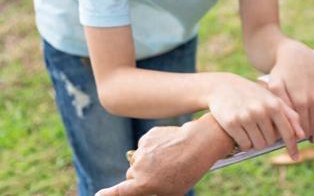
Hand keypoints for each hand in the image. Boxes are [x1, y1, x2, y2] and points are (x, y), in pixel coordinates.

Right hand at [96, 115, 232, 195]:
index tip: (99, 195)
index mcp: (143, 183)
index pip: (118, 192)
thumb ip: (152, 193)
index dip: (107, 195)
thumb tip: (141, 188)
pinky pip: (146, 146)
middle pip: (131, 175)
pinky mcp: (148, 136)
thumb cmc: (189, 170)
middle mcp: (138, 166)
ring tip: (170, 160)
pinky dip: (154, 148)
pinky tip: (169, 148)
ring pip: (139, 160)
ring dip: (148, 161)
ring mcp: (142, 150)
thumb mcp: (172, 191)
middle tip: (162, 175)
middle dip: (141, 177)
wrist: (201, 142)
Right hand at [208, 73, 304, 157]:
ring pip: (258, 145)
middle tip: (260, 129)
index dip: (292, 146)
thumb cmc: (253, 94)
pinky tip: (241, 132)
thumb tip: (302, 135)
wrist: (223, 86)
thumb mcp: (272, 99)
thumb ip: (289, 115)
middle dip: (267, 139)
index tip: (296, 157)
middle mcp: (261, 110)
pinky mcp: (231, 123)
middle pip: (271, 141)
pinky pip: (245, 145)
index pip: (287, 132)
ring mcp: (246, 117)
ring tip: (251, 130)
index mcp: (274, 105)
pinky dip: (245, 144)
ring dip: (256, 143)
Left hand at [267, 39, 313, 136]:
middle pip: (312, 127)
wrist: (295, 53)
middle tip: (295, 130)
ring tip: (303, 124)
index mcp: (301, 101)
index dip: (295, 135)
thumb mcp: (275, 87)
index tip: (288, 133)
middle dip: (304, 132)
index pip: (302, 129)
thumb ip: (283, 108)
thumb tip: (291, 127)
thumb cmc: (281, 71)